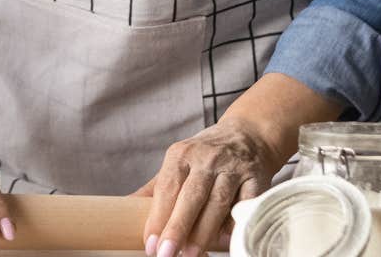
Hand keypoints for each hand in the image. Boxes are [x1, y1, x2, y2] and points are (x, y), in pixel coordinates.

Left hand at [133, 118, 281, 256]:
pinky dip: (235, 223)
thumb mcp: (178, 163)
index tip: (151, 244)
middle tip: (166, 254)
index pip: (167, 188)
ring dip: (204, 232)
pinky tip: (224, 240)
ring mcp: (233, 167)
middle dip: (178, 227)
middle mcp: (207, 158)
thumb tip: (123, 209)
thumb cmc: (205, 156)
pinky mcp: (256, 178)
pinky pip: (246, 204)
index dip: (158, 218)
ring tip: (191, 255)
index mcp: (181, 154)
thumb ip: (155, 188)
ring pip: (217, 203)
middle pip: (191, 196)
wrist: (248, 135)